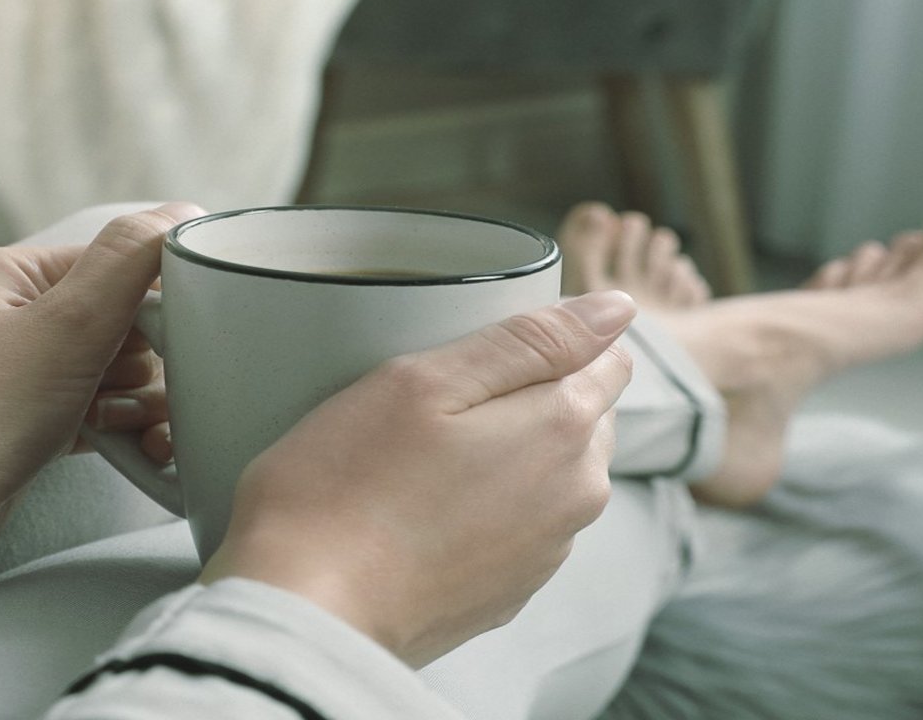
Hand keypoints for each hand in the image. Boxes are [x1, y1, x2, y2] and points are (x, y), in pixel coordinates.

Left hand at [0, 204, 202, 553]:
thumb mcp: (67, 322)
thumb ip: (130, 260)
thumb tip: (183, 213)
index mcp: (14, 274)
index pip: (119, 264)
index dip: (155, 305)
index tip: (165, 343)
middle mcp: (16, 316)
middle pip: (129, 323)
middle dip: (147, 365)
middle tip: (120, 391)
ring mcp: (25, 374)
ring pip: (124, 374)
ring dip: (140, 404)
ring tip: (113, 427)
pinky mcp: (34, 423)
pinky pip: (105, 414)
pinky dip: (125, 431)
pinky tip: (135, 451)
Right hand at [199, 290, 637, 666]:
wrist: (306, 613)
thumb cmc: (348, 485)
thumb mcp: (428, 381)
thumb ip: (532, 340)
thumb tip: (617, 309)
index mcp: (566, 430)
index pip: (607, 359)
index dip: (550, 340)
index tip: (482, 349)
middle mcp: (578, 495)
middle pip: (584, 415)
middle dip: (533, 395)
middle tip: (442, 400)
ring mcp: (548, 551)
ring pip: (553, 471)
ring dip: (511, 452)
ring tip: (426, 455)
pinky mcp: (512, 591)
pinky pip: (521, 523)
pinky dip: (489, 506)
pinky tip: (425, 508)